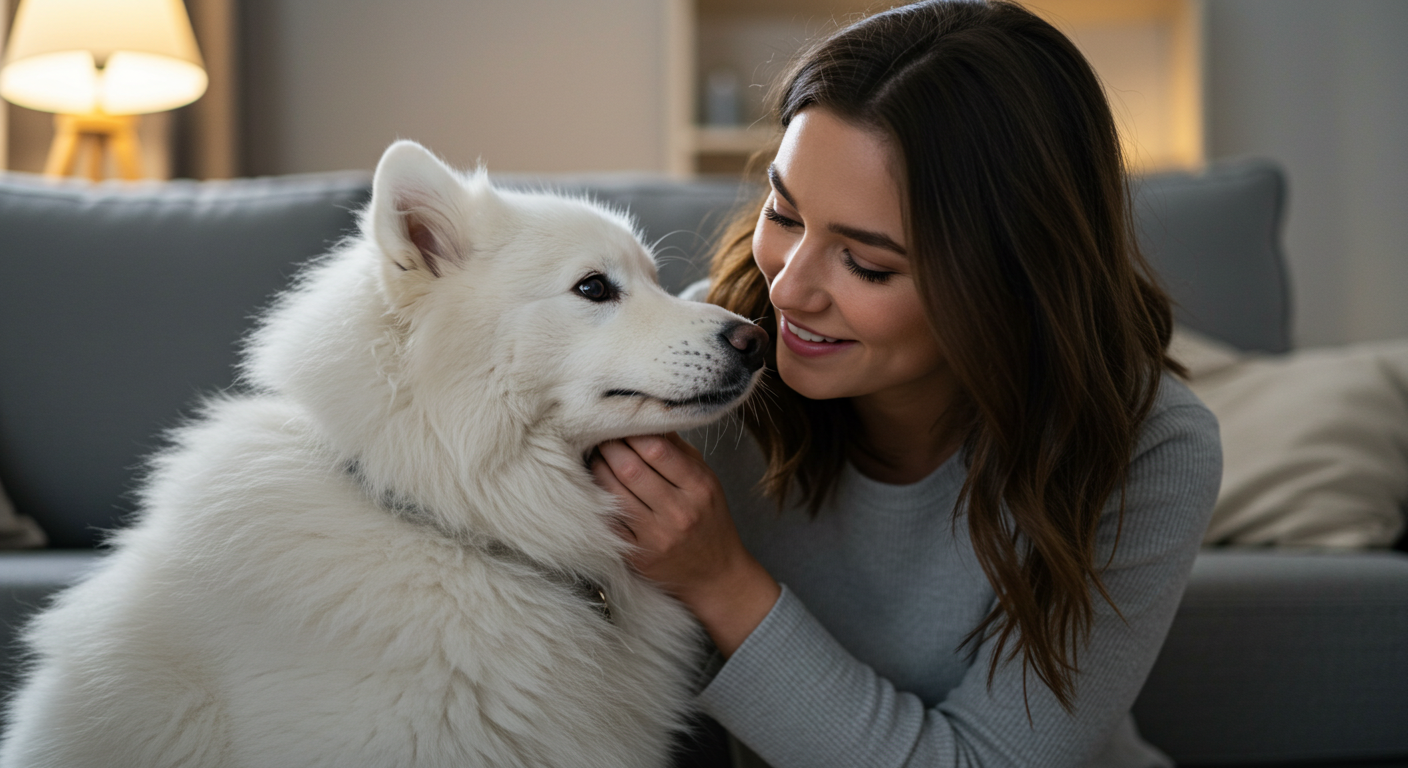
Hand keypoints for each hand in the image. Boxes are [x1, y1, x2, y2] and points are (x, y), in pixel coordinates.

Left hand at [591, 433, 779, 655]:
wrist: (716, 575)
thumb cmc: (709, 520)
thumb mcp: (706, 481)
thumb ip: (679, 451)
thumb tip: (648, 420)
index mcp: (699, 487)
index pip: (657, 449)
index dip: (631, 431)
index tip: (620, 422)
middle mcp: (679, 511)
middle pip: (630, 468)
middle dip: (609, 446)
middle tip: (599, 435)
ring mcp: (656, 536)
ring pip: (614, 491)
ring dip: (598, 468)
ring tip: (595, 456)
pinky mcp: (638, 555)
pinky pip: (609, 520)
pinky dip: (598, 499)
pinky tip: (595, 486)